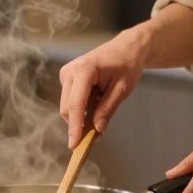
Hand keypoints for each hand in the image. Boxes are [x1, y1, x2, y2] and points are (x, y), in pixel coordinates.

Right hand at [58, 30, 150, 147]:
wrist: (126, 48)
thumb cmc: (126, 64)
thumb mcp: (122, 90)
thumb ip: (107, 110)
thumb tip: (97, 130)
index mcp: (83, 71)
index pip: (76, 105)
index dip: (75, 127)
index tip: (74, 145)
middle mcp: (69, 71)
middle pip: (68, 108)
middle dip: (79, 125)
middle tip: (97, 136)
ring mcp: (66, 74)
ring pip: (67, 107)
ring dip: (81, 117)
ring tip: (101, 113)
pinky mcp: (67, 79)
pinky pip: (70, 101)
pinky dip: (81, 110)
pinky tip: (95, 105)